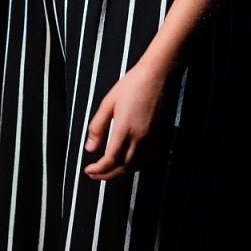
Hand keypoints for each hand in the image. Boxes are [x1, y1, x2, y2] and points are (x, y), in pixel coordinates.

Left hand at [82, 63, 172, 180]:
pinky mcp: (162, 137)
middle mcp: (141, 139)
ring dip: (122, 171)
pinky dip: (137, 165)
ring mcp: (153, 139)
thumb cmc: (132, 84)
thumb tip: (89, 148)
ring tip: (110, 169)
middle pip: (124, 168)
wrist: (160, 75)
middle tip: (96, 174)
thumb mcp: (108, 102)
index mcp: (125, 130)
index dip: (98, 170)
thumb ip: (97, 127)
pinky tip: (130, 160)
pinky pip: (149, 159)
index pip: (110, 161)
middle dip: (107, 175)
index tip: (88, 170)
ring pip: (137, 166)